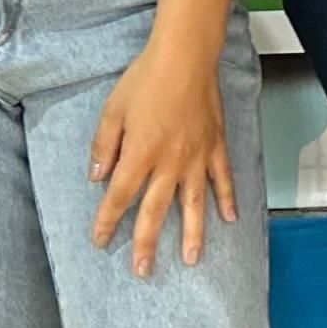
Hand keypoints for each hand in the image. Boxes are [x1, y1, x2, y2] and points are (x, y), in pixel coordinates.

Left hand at [87, 34, 235, 273]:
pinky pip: (222, 179)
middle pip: (155, 212)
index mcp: (139, 155)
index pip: (118, 197)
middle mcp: (168, 164)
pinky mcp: (215, 146)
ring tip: (191, 260)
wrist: (185, 56)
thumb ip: (103, 147)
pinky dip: (227, 200)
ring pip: (193, 204)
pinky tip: (229, 219)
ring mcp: (196, 158)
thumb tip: (96, 178)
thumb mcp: (112, 110)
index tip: (100, 241)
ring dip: (192, 235)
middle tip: (143, 270)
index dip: (108, 222)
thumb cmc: (145, 79)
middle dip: (147, 243)